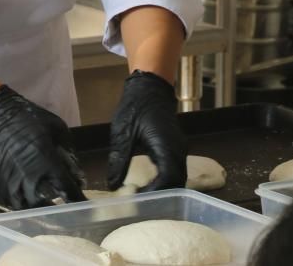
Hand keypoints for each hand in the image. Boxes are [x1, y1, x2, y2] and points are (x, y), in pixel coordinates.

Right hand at [0, 85, 84, 208]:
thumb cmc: (29, 119)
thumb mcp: (58, 129)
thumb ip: (69, 154)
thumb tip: (77, 175)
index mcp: (46, 162)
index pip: (67, 190)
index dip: (78, 200)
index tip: (85, 206)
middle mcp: (28, 177)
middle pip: (46, 206)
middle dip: (58, 211)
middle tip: (65, 212)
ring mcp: (10, 182)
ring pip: (27, 209)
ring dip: (39, 211)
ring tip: (47, 211)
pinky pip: (12, 202)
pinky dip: (23, 204)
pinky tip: (30, 202)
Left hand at [106, 69, 185, 190]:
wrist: (149, 87)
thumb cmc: (136, 106)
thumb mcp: (123, 132)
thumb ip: (119, 159)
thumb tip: (113, 185)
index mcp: (166, 146)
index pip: (168, 178)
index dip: (156, 193)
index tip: (139, 201)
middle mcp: (178, 150)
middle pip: (177, 183)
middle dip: (161, 196)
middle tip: (140, 204)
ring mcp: (179, 149)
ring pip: (178, 178)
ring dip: (164, 189)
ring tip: (142, 197)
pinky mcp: (176, 149)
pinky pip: (175, 171)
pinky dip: (165, 181)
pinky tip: (149, 185)